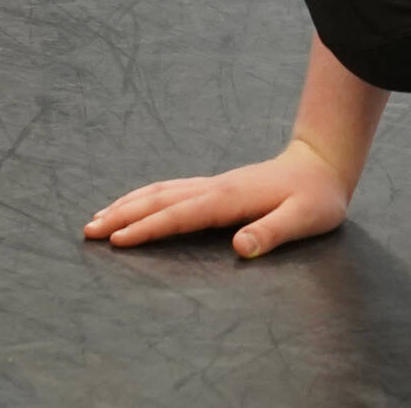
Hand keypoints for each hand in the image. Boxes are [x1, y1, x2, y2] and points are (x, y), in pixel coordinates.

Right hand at [82, 138, 352, 258]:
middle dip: (123, 215)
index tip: (119, 240)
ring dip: (127, 204)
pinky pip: (170, 189)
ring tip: (97, 220)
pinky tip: (133, 204)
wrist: (322, 163)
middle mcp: (214, 188)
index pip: (181, 215)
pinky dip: (144, 196)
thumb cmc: (316, 197)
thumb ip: (272, 233)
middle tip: (89, 232)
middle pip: (160, 200)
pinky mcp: (215, 186)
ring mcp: (212, 184)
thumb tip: (240, 247)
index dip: (149, 228)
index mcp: (230, 199)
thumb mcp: (304, 218)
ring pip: (160, 191)